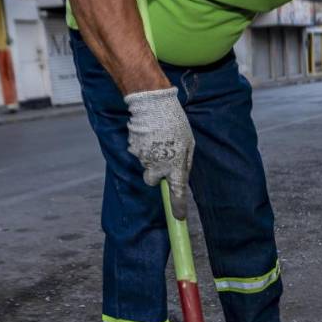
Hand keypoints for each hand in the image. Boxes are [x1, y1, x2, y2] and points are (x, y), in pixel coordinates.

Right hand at [125, 87, 193, 217]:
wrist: (152, 104)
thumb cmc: (175, 122)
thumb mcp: (189, 142)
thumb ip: (185, 161)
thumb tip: (181, 174)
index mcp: (176, 165)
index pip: (177, 193)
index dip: (178, 207)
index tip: (179, 217)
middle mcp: (158, 166)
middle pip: (153, 181)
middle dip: (156, 175)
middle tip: (162, 159)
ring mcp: (143, 159)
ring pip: (146, 165)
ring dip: (151, 156)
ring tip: (157, 138)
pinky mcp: (133, 149)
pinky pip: (138, 153)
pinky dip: (143, 147)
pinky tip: (148, 134)